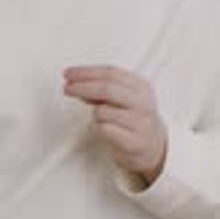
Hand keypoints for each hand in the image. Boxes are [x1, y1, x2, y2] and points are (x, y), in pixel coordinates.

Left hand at [63, 65, 166, 185]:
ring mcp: (140, 123)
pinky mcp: (135, 142)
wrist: (152, 146)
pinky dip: (100, 128)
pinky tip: (106, 128)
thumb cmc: (132, 117)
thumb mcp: (122, 97)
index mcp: (140, 86)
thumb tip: (76, 80)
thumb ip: (101, 88)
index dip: (86, 71)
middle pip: (106, 88)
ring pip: (103, 111)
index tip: (69, 73)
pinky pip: (106, 130)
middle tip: (67, 88)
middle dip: (82, 87)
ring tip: (100, 116)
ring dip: (94, 113)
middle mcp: (142, 102)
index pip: (110, 72)